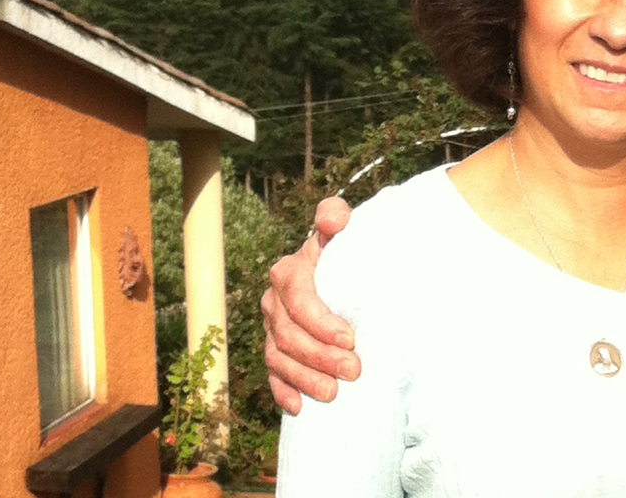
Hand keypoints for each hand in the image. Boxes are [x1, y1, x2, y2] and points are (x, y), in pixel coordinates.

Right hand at [262, 196, 359, 413]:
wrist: (335, 269)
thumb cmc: (342, 250)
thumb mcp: (340, 230)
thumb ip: (334, 218)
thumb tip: (334, 218)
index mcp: (288, 274)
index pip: (300, 303)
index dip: (322, 324)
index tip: (351, 339)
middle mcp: (274, 302)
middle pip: (289, 336)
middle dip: (320, 357)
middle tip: (354, 371)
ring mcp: (271, 328)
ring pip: (278, 359)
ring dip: (305, 379)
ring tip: (333, 394)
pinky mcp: (274, 349)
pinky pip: (272, 375)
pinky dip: (284, 392)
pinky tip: (300, 407)